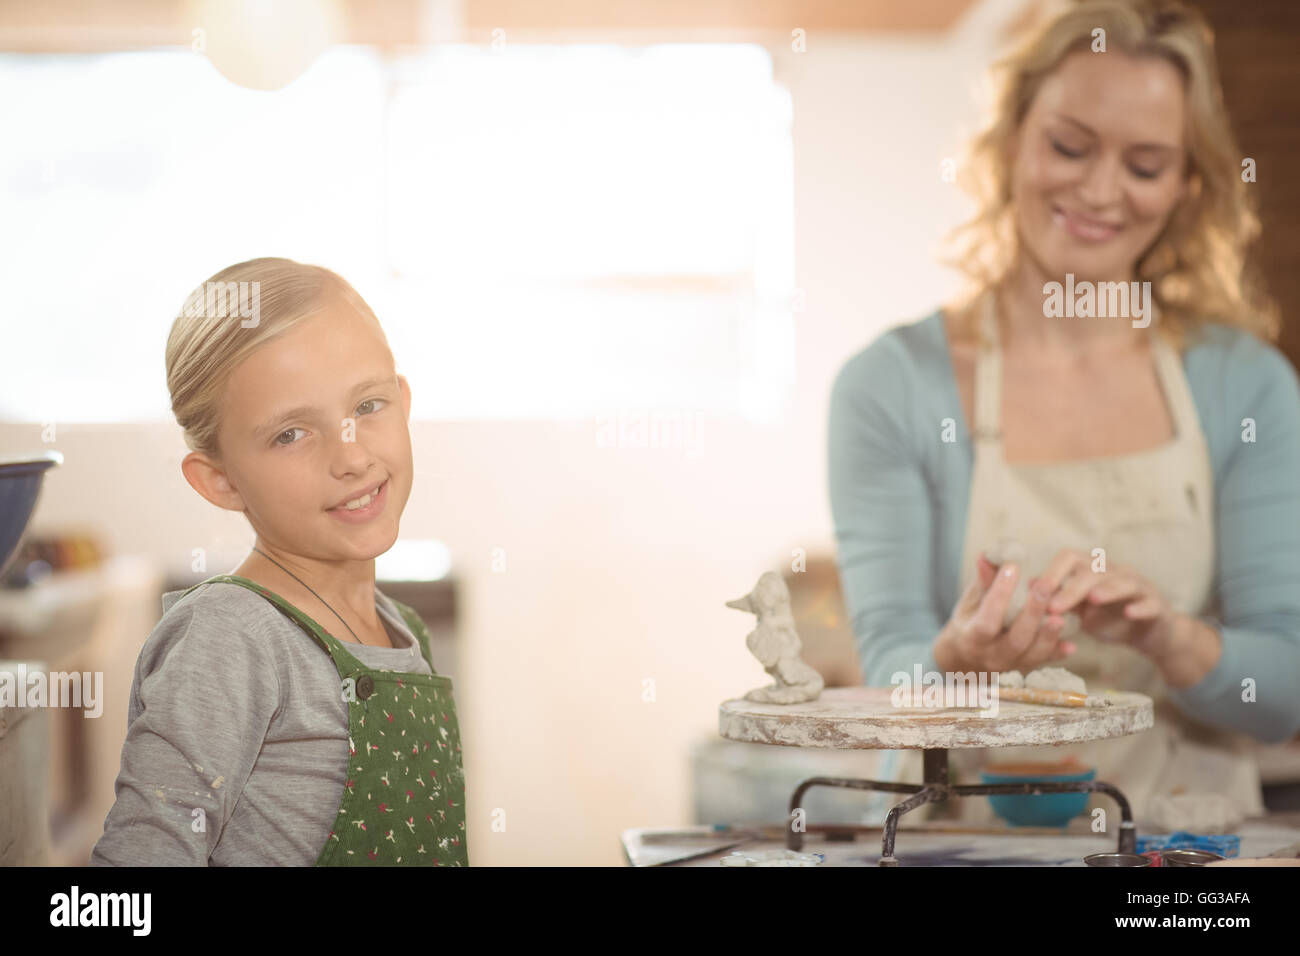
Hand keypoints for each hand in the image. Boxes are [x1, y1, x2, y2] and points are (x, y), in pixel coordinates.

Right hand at [934, 553, 1075, 674]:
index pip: (986, 618)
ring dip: (1048, 636)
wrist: (966, 659)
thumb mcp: (969, 604)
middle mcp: (991, 655)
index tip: (1012, 568)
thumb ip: (982, 583)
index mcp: (972, 637)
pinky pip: (1043, 663)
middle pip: (1015, 639)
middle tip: (1045, 587)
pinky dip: (1057, 653)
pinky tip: (1071, 644)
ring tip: (1061, 617)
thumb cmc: (968, 623)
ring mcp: (1010, 665)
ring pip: (1032, 654)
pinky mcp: (1025, 668)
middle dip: (1031, 614)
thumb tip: (988, 556)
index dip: (999, 594)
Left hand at [1035, 548, 1176, 659]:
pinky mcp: (1158, 607)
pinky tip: (1130, 613)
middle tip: (1054, 607)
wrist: (1150, 635)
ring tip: (1091, 599)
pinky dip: (1140, 608)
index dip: (1053, 572)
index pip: (1071, 558)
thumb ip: (1059, 597)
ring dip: (1107, 590)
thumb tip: (1030, 585)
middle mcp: (1117, 573)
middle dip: (1071, 588)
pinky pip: (1151, 604)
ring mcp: (1140, 588)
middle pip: (1094, 571)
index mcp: (1094, 571)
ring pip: (1124, 582)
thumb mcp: (1081, 609)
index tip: (1036, 592)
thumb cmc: (1111, 618)